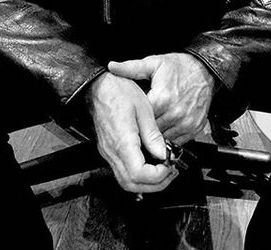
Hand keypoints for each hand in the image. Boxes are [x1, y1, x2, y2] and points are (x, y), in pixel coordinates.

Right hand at [87, 72, 176, 193]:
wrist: (99, 86)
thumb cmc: (120, 91)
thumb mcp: (143, 109)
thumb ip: (153, 135)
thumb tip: (164, 154)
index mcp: (122, 140)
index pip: (138, 173)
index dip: (157, 175)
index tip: (170, 166)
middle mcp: (112, 151)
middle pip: (131, 184)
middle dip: (154, 185)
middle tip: (171, 173)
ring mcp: (108, 153)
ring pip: (125, 182)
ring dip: (146, 184)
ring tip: (164, 171)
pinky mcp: (108, 151)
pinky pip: (122, 172)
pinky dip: (138, 176)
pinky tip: (151, 166)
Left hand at [108, 53, 215, 143]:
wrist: (205, 70)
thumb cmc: (180, 67)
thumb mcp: (154, 63)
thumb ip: (131, 68)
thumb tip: (112, 67)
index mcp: (162, 98)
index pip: (140, 120)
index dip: (133, 119)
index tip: (129, 117)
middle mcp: (175, 113)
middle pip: (150, 132)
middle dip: (144, 129)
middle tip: (138, 124)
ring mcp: (186, 122)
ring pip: (163, 140)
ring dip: (156, 135)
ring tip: (151, 128)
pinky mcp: (194, 128)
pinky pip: (177, 141)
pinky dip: (170, 137)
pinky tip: (165, 127)